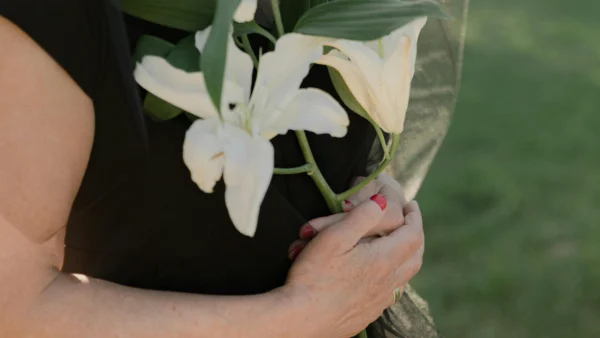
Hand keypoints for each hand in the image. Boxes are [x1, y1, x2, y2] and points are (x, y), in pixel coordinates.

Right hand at [284, 199, 423, 337]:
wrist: (301, 320)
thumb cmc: (313, 277)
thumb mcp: (333, 237)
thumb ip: (361, 217)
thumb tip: (383, 202)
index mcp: (383, 260)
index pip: (413, 234)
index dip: (415, 217)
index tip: (412, 205)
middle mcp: (388, 282)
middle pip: (416, 256)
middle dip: (416, 235)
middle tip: (410, 222)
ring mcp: (380, 300)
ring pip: (406, 276)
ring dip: (408, 256)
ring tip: (399, 244)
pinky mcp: (369, 313)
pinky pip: (393, 291)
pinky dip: (396, 275)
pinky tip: (382, 274)